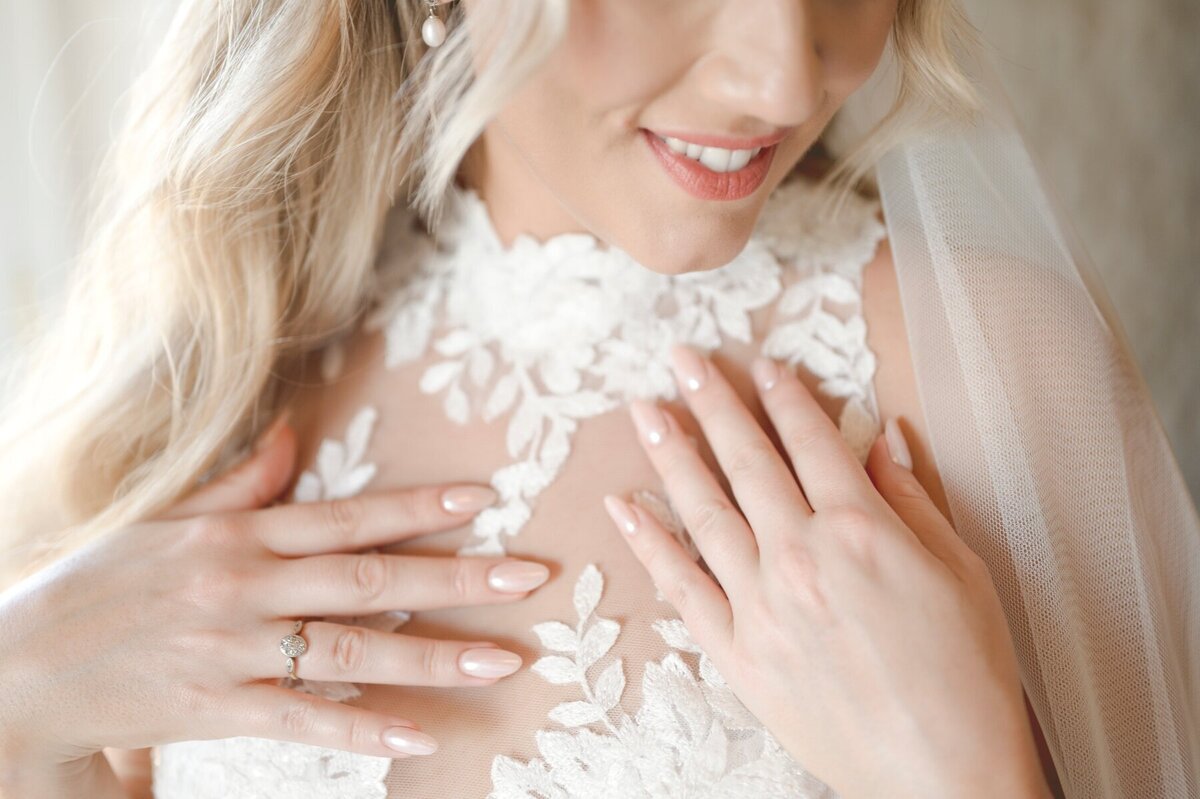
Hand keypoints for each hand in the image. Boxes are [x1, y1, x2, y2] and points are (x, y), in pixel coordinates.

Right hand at [0, 412, 549, 772]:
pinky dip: (363, 731)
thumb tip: (289, 432)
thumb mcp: (168, 518)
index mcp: (239, 533)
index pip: (347, 515)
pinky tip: (421, 735)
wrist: (20, 666)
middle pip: (369, 579)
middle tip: (529, 577)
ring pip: (351, 650)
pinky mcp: (217, 709)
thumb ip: (239, 480)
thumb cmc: (101, 584)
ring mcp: (234, 649)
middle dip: (455, 578)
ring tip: (504, 660)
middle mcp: (245, 585)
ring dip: (433, 655)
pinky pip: (302, 721)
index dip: (419, 507)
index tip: (485, 501)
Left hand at [602, 345, 1050, 798]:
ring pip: (702, 510)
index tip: (763, 364)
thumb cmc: (966, 677)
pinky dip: (648, 542)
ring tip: (645, 409)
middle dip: (713, 400)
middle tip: (682, 358)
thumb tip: (882, 438)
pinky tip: (624, 506)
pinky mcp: (735, 651)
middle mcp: (799, 556)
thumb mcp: (962, 572)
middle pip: (746, 459)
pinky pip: (679, 585)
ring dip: (670, 453)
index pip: (811, 439)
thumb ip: (912, 498)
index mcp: (860, 529)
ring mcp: (759, 604)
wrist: (941, 775)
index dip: (785, 395)